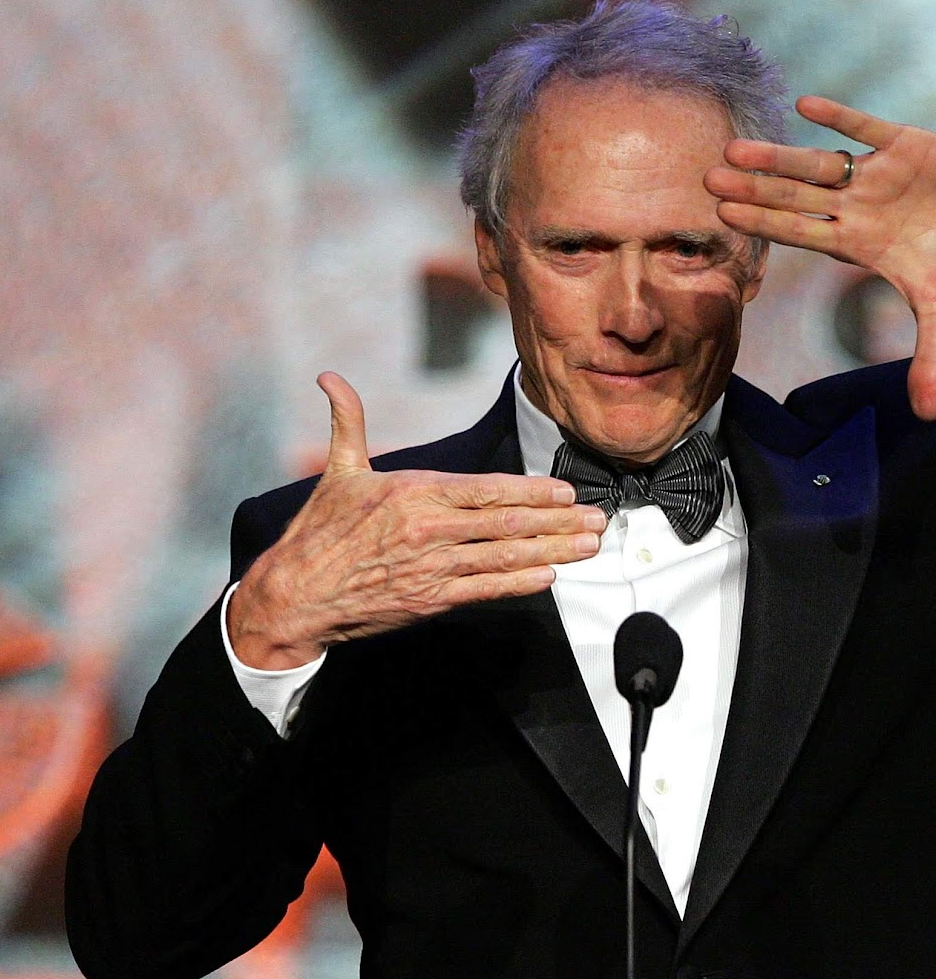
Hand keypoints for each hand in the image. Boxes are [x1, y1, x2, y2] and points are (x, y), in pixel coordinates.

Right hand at [228, 372, 604, 668]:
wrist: (296, 594)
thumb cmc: (320, 533)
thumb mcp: (338, 472)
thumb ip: (348, 422)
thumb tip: (329, 378)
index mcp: (414, 493)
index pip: (486, 490)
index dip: (530, 491)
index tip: (565, 491)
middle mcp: (428, 528)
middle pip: (506, 523)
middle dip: (557, 521)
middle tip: (597, 519)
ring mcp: (432, 566)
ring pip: (504, 557)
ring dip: (552, 551)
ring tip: (587, 546)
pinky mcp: (430, 600)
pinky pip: (484, 589)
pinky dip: (519, 584)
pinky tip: (550, 576)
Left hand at [705, 95, 935, 418]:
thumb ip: (929, 361)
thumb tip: (926, 417)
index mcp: (859, 244)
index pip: (800, 233)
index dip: (764, 224)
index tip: (723, 216)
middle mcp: (859, 207)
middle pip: (796, 197)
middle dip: (755, 188)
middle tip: (708, 178)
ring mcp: (878, 175)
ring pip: (819, 163)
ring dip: (780, 156)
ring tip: (737, 147)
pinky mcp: (908, 146)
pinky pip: (866, 129)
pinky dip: (840, 119)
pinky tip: (806, 105)